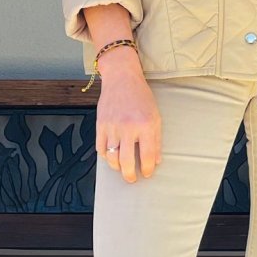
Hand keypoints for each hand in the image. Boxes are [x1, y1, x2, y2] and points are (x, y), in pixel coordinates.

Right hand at [95, 53, 162, 183]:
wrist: (122, 78)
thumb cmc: (140, 96)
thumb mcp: (155, 116)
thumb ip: (156, 139)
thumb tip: (156, 160)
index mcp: (145, 125)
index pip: (147, 156)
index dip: (147, 169)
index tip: (147, 173)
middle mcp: (128, 127)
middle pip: (126, 161)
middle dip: (130, 175)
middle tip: (132, 178)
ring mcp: (112, 126)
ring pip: (111, 158)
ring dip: (117, 167)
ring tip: (122, 168)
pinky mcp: (100, 125)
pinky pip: (101, 148)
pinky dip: (106, 156)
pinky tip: (112, 156)